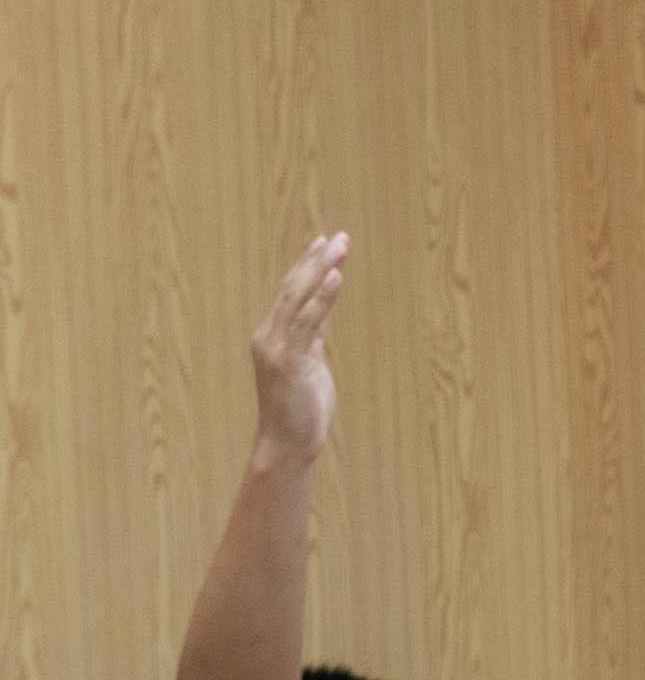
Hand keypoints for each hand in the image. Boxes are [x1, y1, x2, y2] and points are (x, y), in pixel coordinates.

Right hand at [248, 232, 347, 464]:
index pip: (290, 292)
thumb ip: (313, 337)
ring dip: (321, 270)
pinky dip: (323, 298)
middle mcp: (269, 335)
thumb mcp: (310, 364)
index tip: (324, 242)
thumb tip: (323, 313)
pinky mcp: (290, 360)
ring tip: (339, 246)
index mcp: (273, 334)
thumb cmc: (300, 407)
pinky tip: (336, 277)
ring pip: (299, 299)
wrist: (288, 443)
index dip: (307, 266)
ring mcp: (277, 347)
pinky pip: (309, 322)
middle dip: (316, 260)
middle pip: (294, 288)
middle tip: (338, 236)